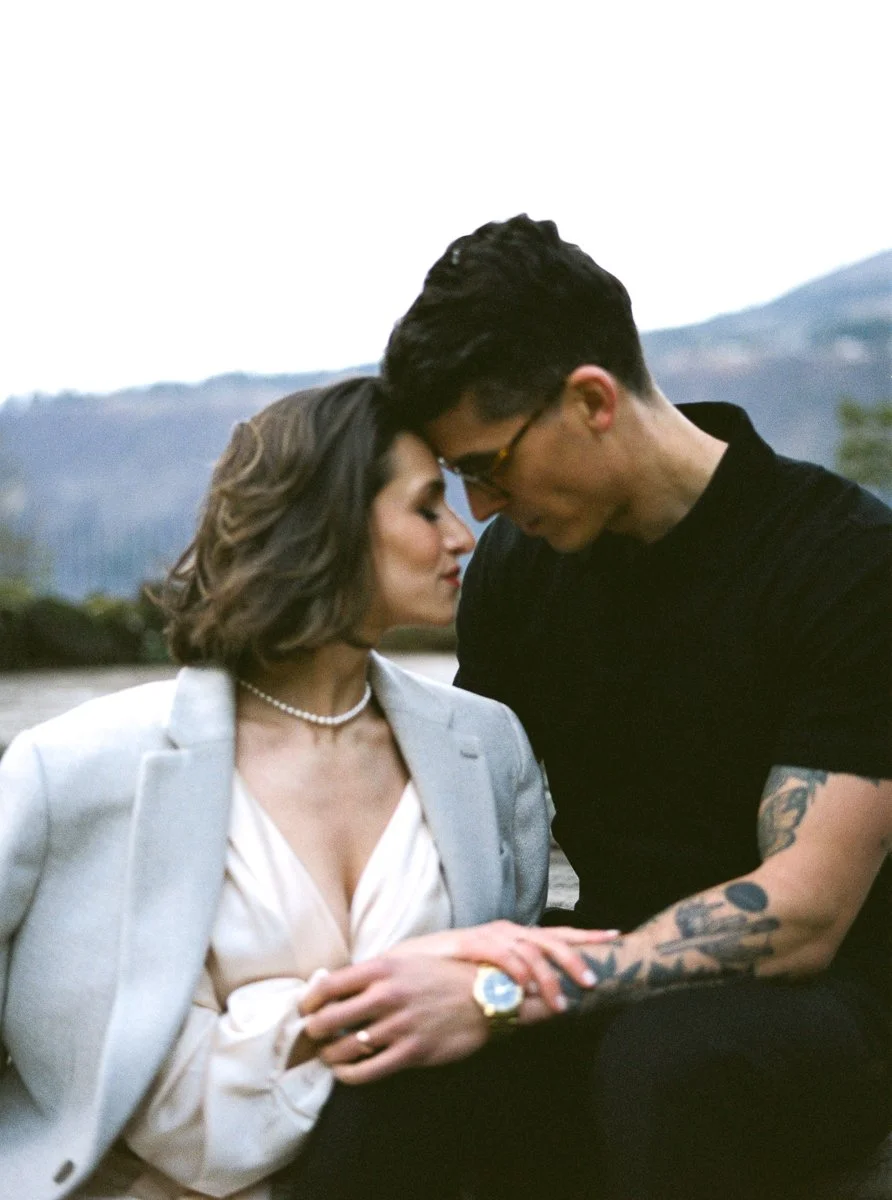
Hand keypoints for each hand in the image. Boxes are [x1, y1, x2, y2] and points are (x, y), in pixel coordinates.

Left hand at [299, 955, 489, 1083]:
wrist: (485, 996)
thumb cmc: (442, 974)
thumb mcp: (407, 957)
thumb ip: (373, 970)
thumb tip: (335, 983)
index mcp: (383, 967)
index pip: (328, 985)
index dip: (308, 1001)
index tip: (305, 1010)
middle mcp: (387, 995)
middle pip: (328, 1018)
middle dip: (313, 1031)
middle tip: (311, 1036)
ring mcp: (400, 1025)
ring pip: (344, 1048)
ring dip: (329, 1055)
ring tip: (326, 1054)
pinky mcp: (412, 1052)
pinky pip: (367, 1071)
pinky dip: (348, 1075)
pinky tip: (345, 1071)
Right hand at [382, 920, 618, 1012]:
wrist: (409, 966)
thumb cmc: (451, 974)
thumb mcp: (492, 979)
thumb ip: (517, 986)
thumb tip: (542, 1005)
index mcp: (517, 937)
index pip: (558, 934)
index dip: (586, 935)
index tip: (616, 936)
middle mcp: (507, 931)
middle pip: (551, 939)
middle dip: (575, 958)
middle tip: (592, 982)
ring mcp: (489, 935)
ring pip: (529, 949)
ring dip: (547, 977)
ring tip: (560, 1004)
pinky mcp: (469, 942)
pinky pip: (501, 954)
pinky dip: (515, 970)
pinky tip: (525, 988)